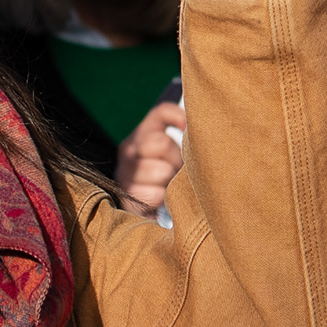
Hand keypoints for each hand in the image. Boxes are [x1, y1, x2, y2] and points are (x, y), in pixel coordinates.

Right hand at [114, 91, 185, 213]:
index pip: (161, 112)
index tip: (188, 130)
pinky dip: (164, 199)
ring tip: (172, 187)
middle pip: (159, 142)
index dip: (179, 117)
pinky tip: (163, 200)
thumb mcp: (173, 156)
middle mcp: (130, 150)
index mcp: (142, 134)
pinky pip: (156, 193)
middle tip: (179, 171)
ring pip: (161, 170)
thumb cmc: (166, 181)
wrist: (145, 214)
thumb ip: (184, 140)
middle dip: (176, 159)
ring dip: (172, 181)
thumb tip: (201, 129)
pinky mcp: (128, 195)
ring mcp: (126, 172)